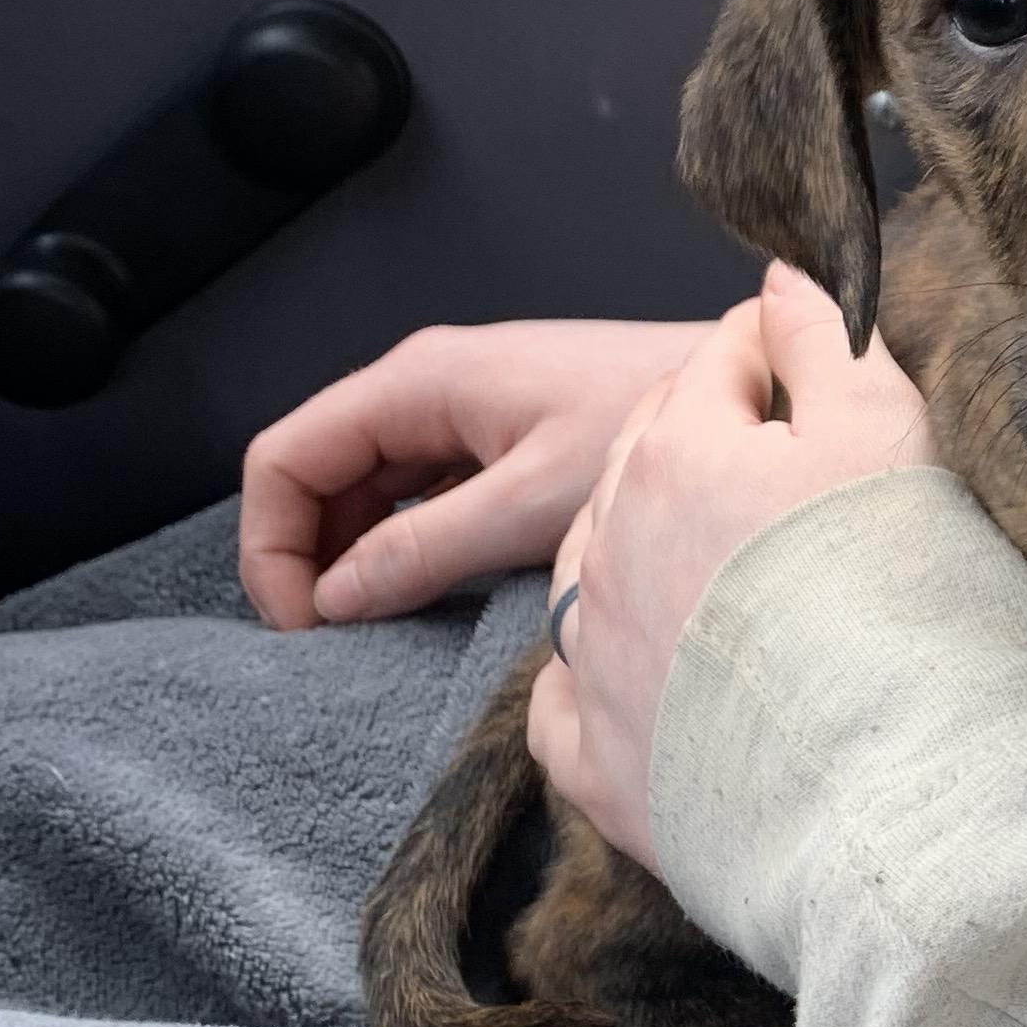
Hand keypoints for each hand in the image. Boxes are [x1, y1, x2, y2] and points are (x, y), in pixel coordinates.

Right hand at [238, 317, 714, 630]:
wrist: (755, 384)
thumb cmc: (654, 421)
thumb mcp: (530, 503)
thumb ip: (425, 548)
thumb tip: (335, 598)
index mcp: (418, 381)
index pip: (284, 457)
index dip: (271, 546)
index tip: (304, 626)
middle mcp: (427, 388)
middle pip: (315, 476)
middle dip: (306, 559)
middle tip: (337, 645)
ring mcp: (461, 414)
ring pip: (363, 491)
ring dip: (354, 558)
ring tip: (380, 631)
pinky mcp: (499, 442)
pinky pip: (417, 497)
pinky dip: (403, 548)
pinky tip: (431, 597)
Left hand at [529, 261, 935, 868]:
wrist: (894, 787)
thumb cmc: (903, 598)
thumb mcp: (886, 425)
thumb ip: (823, 336)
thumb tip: (777, 279)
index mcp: (677, 455)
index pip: (717, 366)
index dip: (777, 365)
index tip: (824, 387)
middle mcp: (609, 549)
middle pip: (645, 462)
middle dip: (702, 452)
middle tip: (785, 478)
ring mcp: (593, 659)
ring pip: (589, 573)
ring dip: (640, 554)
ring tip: (719, 574)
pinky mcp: (598, 763)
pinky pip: (563, 702)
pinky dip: (595, 679)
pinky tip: (645, 679)